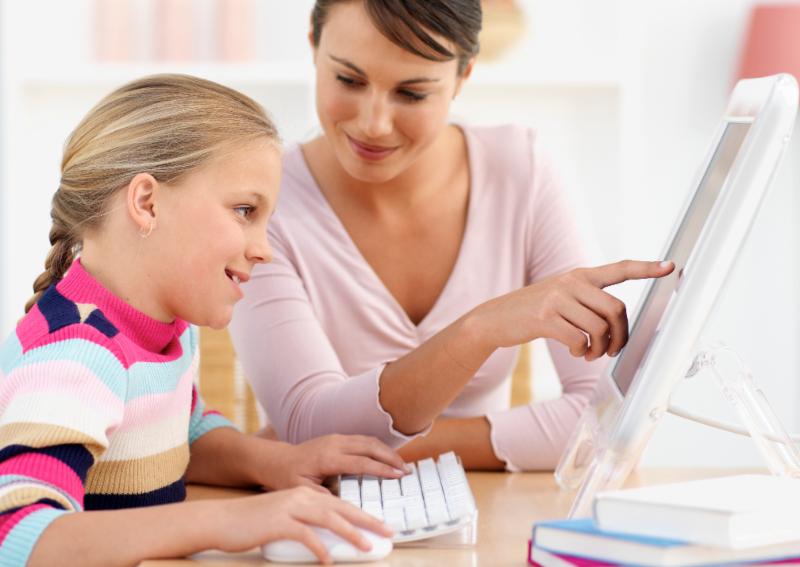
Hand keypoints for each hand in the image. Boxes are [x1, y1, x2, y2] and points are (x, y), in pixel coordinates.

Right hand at [212, 487, 391, 563]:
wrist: (221, 520)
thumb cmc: (252, 523)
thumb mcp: (284, 518)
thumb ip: (306, 522)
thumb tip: (329, 539)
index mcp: (305, 493)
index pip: (341, 503)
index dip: (363, 514)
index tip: (381, 526)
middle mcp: (301, 496)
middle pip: (342, 508)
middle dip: (368, 521)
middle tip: (387, 532)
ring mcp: (290, 507)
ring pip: (330, 519)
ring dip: (351, 534)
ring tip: (366, 546)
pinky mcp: (279, 522)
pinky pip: (306, 536)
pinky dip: (320, 549)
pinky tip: (328, 561)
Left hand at [262, 434, 408, 490]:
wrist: (276, 459)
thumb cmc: (287, 476)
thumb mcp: (301, 490)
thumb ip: (323, 495)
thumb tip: (343, 504)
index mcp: (327, 457)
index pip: (361, 462)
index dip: (381, 468)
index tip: (398, 474)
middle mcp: (334, 443)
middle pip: (370, 446)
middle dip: (391, 457)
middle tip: (407, 470)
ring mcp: (337, 438)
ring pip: (368, 440)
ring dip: (387, 450)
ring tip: (401, 464)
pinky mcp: (338, 438)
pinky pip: (363, 439)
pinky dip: (378, 447)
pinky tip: (386, 457)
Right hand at [473, 260, 673, 360]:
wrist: (494, 318)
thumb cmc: (533, 311)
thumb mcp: (560, 295)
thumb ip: (586, 299)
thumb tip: (616, 322)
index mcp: (579, 275)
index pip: (619, 269)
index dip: (646, 269)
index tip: (670, 267)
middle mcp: (571, 283)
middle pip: (616, 308)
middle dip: (620, 334)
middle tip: (612, 349)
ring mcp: (557, 299)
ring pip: (599, 327)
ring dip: (600, 348)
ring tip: (591, 353)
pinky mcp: (545, 318)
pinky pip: (579, 339)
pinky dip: (582, 351)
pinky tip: (576, 352)